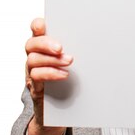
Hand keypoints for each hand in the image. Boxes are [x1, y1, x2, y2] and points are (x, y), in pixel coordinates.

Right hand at [24, 18, 72, 134]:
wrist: (61, 110)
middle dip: (46, 43)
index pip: (35, 28)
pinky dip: (50, 74)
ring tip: (69, 61)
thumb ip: (80, 48)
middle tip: (61, 47)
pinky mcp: (35, 87)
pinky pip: (36, 77)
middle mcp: (34, 56)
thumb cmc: (71, 80)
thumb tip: (103, 36)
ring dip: (52, 60)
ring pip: (32, 60)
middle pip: (31, 44)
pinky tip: (64, 75)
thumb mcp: (75, 61)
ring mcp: (32, 71)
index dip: (37, 25)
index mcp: (43, 45)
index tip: (44, 25)